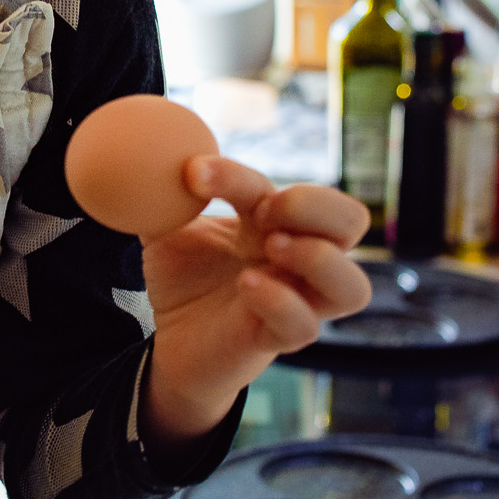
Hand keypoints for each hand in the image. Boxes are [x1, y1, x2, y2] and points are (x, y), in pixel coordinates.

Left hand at [138, 156, 371, 458]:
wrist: (170, 344)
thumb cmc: (182, 281)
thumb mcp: (166, 229)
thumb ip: (161, 194)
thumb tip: (145, 154)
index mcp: (276, 225)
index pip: (283, 188)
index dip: (240, 175)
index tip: (193, 173)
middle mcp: (297, 262)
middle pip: (353, 221)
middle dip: (316, 206)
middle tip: (265, 210)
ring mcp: (294, 303)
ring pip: (353, 287)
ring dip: (319, 259)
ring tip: (271, 247)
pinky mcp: (274, 340)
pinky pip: (304, 327)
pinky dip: (281, 301)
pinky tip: (247, 285)